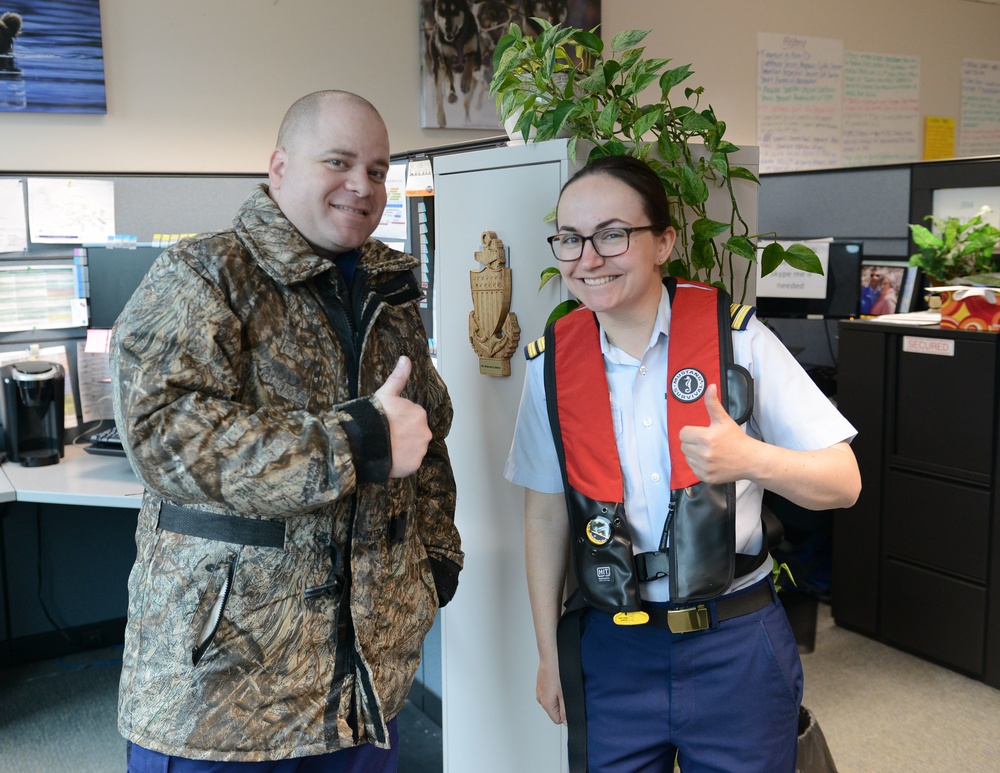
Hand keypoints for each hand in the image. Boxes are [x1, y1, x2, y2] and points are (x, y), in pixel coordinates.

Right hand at [374, 356, 430, 477]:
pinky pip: (410, 463)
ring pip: (413, 448)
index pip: (412, 418)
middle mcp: (425, 432)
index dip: (399, 421)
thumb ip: (398, 377)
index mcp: (419, 413)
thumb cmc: (373, 416)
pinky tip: (389, 458)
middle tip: (386, 436)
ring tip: (386, 447)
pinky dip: (402, 462)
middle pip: (415, 434)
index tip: (387, 423)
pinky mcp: (414, 465)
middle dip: (403, 435)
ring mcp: (420, 450)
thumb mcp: (385, 394)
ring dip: (403, 449)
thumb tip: (406, 358)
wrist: (362, 443)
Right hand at [536, 656, 566, 724]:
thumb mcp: (566, 694)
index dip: (566, 715)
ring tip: (562, 685)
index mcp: (546, 703)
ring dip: (559, 696)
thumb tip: (566, 722)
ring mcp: (540, 691)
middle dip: (562, 704)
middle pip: (554, 710)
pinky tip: (558, 680)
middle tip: (566, 692)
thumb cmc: (557, 671)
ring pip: (552, 701)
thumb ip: (566, 710)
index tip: (569, 705)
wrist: (551, 655)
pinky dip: (555, 689)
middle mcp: (540, 698)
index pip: (557, 720)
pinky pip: (550, 692)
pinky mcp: (541, 684)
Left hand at [678, 383, 753, 483]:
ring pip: (687, 457)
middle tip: (706, 441)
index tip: (701, 432)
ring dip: (694, 454)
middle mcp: (704, 454)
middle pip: (683, 445)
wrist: (750, 460)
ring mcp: (705, 467)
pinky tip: (710, 461)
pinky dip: (698, 465)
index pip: (683, 433)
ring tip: (709, 451)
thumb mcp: (724, 420)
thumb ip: (713, 404)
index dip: (691, 431)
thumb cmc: (737, 439)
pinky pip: (692, 468)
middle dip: (692, 442)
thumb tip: (710, 386)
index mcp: (706, 438)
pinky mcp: (706, 477)